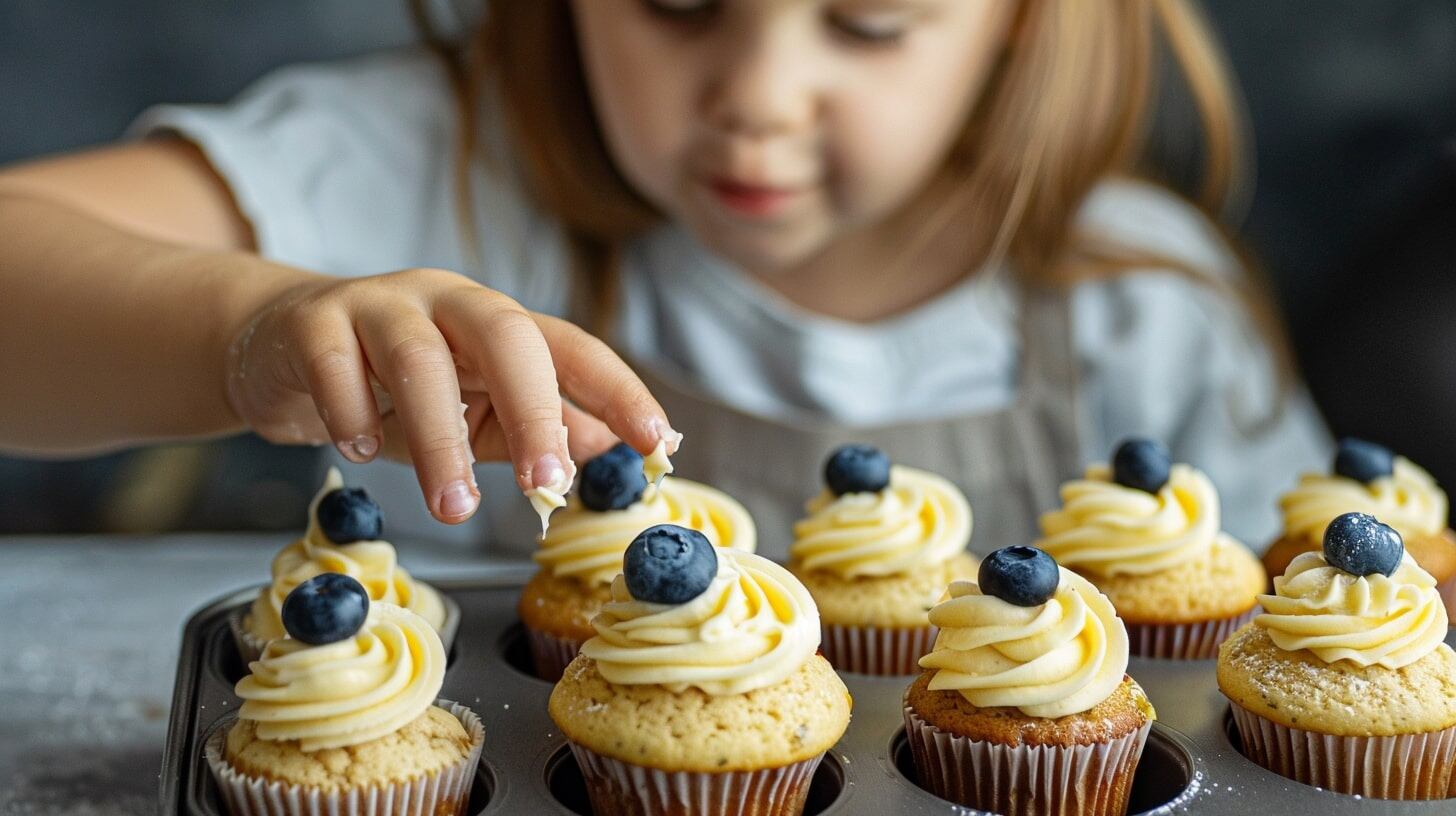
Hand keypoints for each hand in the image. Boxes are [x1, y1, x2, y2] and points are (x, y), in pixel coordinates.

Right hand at [224, 267, 676, 522]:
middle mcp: (447, 302)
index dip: (617, 389)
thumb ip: (538, 427)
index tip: (656, 440)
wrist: (281, 348)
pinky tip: (360, 452)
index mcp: (497, 323)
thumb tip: (614, 451)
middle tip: (547, 480)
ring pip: (419, 360)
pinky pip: (336, 364)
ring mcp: (378, 306)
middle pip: (506, 335)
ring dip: (441, 439)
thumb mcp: (473, 411)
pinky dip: (352, 413)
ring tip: (452, 506)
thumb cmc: (392, 387)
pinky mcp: (314, 323)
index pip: (571, 347)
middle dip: (535, 408)